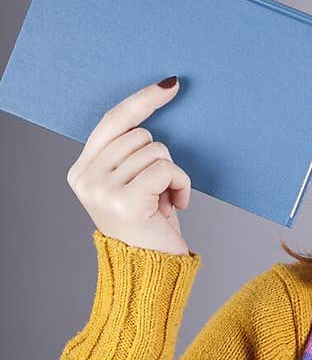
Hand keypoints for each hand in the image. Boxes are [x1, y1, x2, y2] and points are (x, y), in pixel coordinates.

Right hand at [66, 77, 191, 255]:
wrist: (151, 274)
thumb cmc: (148, 227)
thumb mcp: (132, 184)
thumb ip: (130, 152)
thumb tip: (155, 101)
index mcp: (82, 170)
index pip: (113, 121)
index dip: (143, 100)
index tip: (171, 85)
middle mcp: (86, 178)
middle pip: (140, 135)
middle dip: (161, 158)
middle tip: (159, 191)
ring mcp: (102, 189)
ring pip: (156, 150)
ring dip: (172, 175)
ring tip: (165, 201)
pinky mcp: (125, 200)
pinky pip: (166, 168)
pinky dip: (181, 184)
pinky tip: (177, 205)